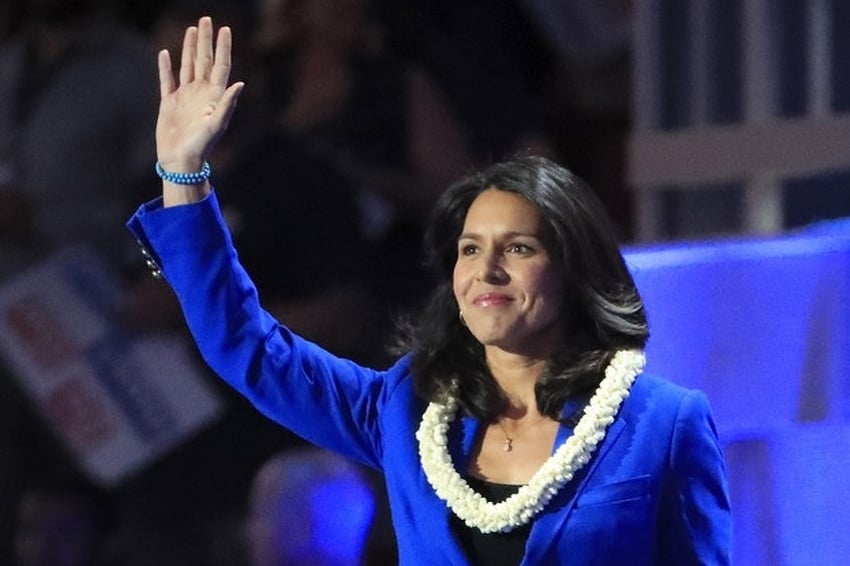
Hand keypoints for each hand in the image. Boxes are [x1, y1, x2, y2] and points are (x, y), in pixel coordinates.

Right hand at [155, 16, 243, 172]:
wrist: (181, 162)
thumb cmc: (201, 147)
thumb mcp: (216, 125)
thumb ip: (227, 104)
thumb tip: (240, 83)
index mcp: (214, 96)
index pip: (220, 65)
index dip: (223, 47)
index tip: (225, 29)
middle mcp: (201, 93)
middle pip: (204, 60)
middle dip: (205, 40)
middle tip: (206, 19)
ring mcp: (185, 96)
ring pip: (188, 65)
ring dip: (189, 48)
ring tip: (191, 30)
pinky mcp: (169, 103)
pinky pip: (167, 80)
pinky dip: (166, 66)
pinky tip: (165, 53)